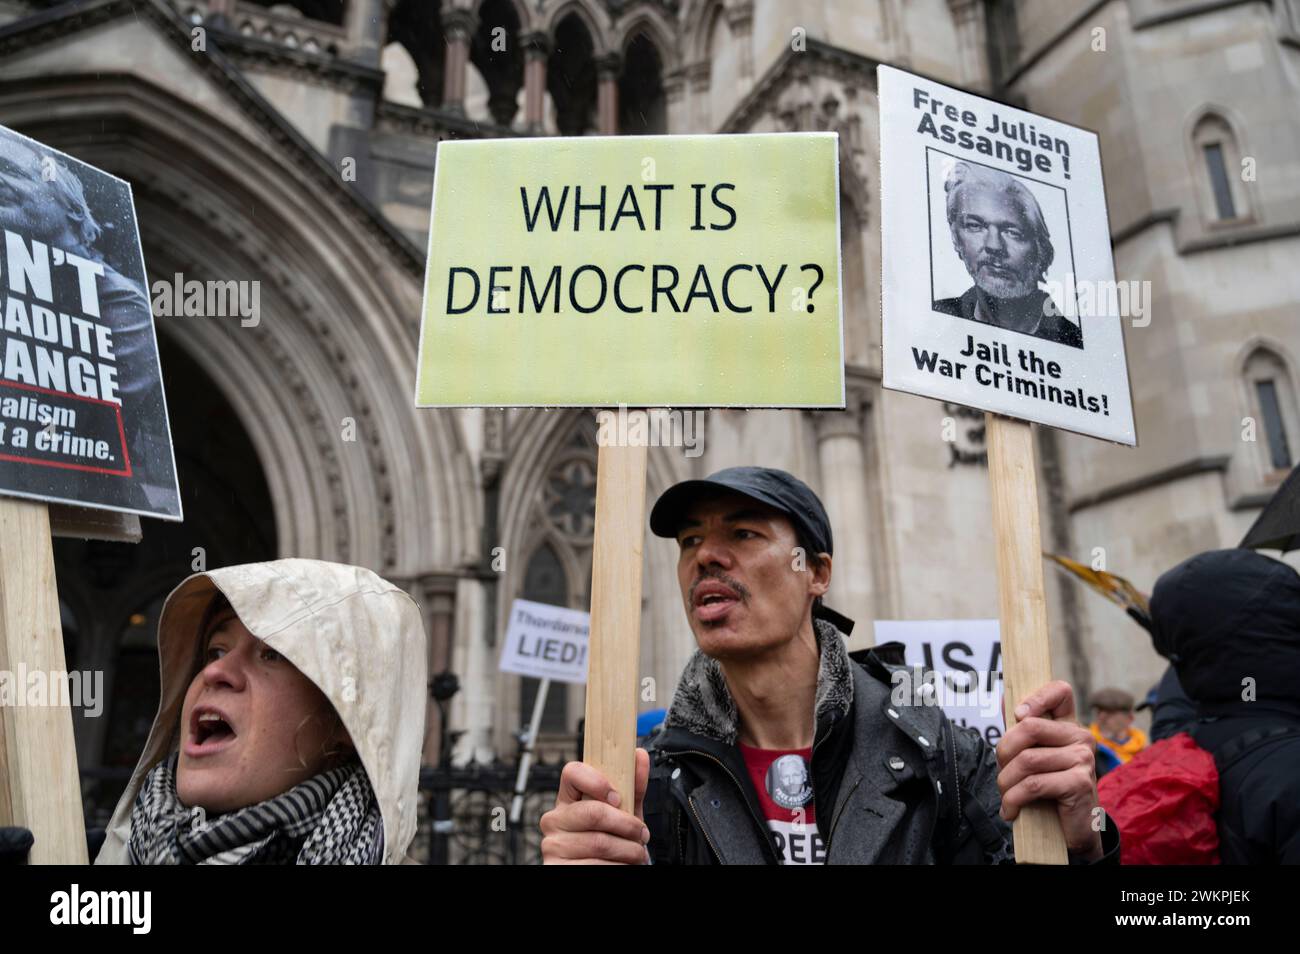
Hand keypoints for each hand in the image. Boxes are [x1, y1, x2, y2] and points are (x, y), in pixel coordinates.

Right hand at [540, 748, 650, 863]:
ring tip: (636, 853)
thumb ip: (632, 786)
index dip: (597, 782)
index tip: (618, 797)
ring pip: (599, 843)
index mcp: (568, 799)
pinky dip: (617, 866)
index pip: (571, 773)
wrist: (600, 871)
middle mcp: (555, 819)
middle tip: (641, 833)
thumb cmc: (610, 839)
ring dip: (628, 850)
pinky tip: (622, 865)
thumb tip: (639, 755)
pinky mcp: (557, 867)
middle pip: (593, 812)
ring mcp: (554, 845)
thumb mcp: (623, 812)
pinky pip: (595, 865)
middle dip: (627, 825)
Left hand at [996, 680, 1103, 860]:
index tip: (1018, 715)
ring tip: (1006, 796)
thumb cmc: (1049, 791)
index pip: (1060, 691)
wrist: (1072, 831)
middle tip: (1003, 773)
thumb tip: (1001, 699)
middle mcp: (1081, 737)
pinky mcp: (1079, 783)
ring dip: (1006, 782)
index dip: (1036, 697)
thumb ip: (1020, 731)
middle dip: (1004, 752)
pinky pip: (1033, 784)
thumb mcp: (1033, 757)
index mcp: (1070, 726)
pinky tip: (1011, 811)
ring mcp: (1083, 759)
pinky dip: (1013, 799)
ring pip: (1026, 760)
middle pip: (1028, 727)